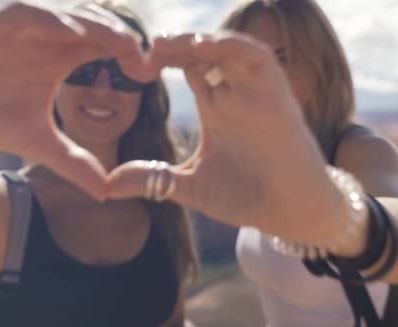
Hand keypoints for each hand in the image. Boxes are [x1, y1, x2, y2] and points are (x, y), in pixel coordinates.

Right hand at [0, 3, 150, 198]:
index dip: (128, 55)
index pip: (103, 47)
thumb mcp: (40, 145)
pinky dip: (48, 21)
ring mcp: (21, 31)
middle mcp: (46, 39)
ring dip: (91, 25)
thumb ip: (74, 163)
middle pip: (91, 27)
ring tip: (118, 42)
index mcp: (61, 59)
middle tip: (143, 57)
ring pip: (64, 16)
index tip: (150, 73)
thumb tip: (105, 192)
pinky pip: (25, 16)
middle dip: (119, 38)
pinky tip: (70, 35)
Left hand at [109, 32, 345, 242]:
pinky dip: (231, 48)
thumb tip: (106, 186)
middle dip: (173, 45)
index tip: (131, 65)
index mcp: (216, 108)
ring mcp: (256, 93)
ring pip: (227, 49)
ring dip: (198, 41)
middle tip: (141, 49)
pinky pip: (258, 59)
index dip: (161, 59)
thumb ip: (151, 179)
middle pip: (203, 52)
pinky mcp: (278, 97)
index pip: (188, 67)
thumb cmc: (245, 197)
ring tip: (164, 44)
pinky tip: (203, 46)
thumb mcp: (188, 187)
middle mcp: (235, 94)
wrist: (291, 214)